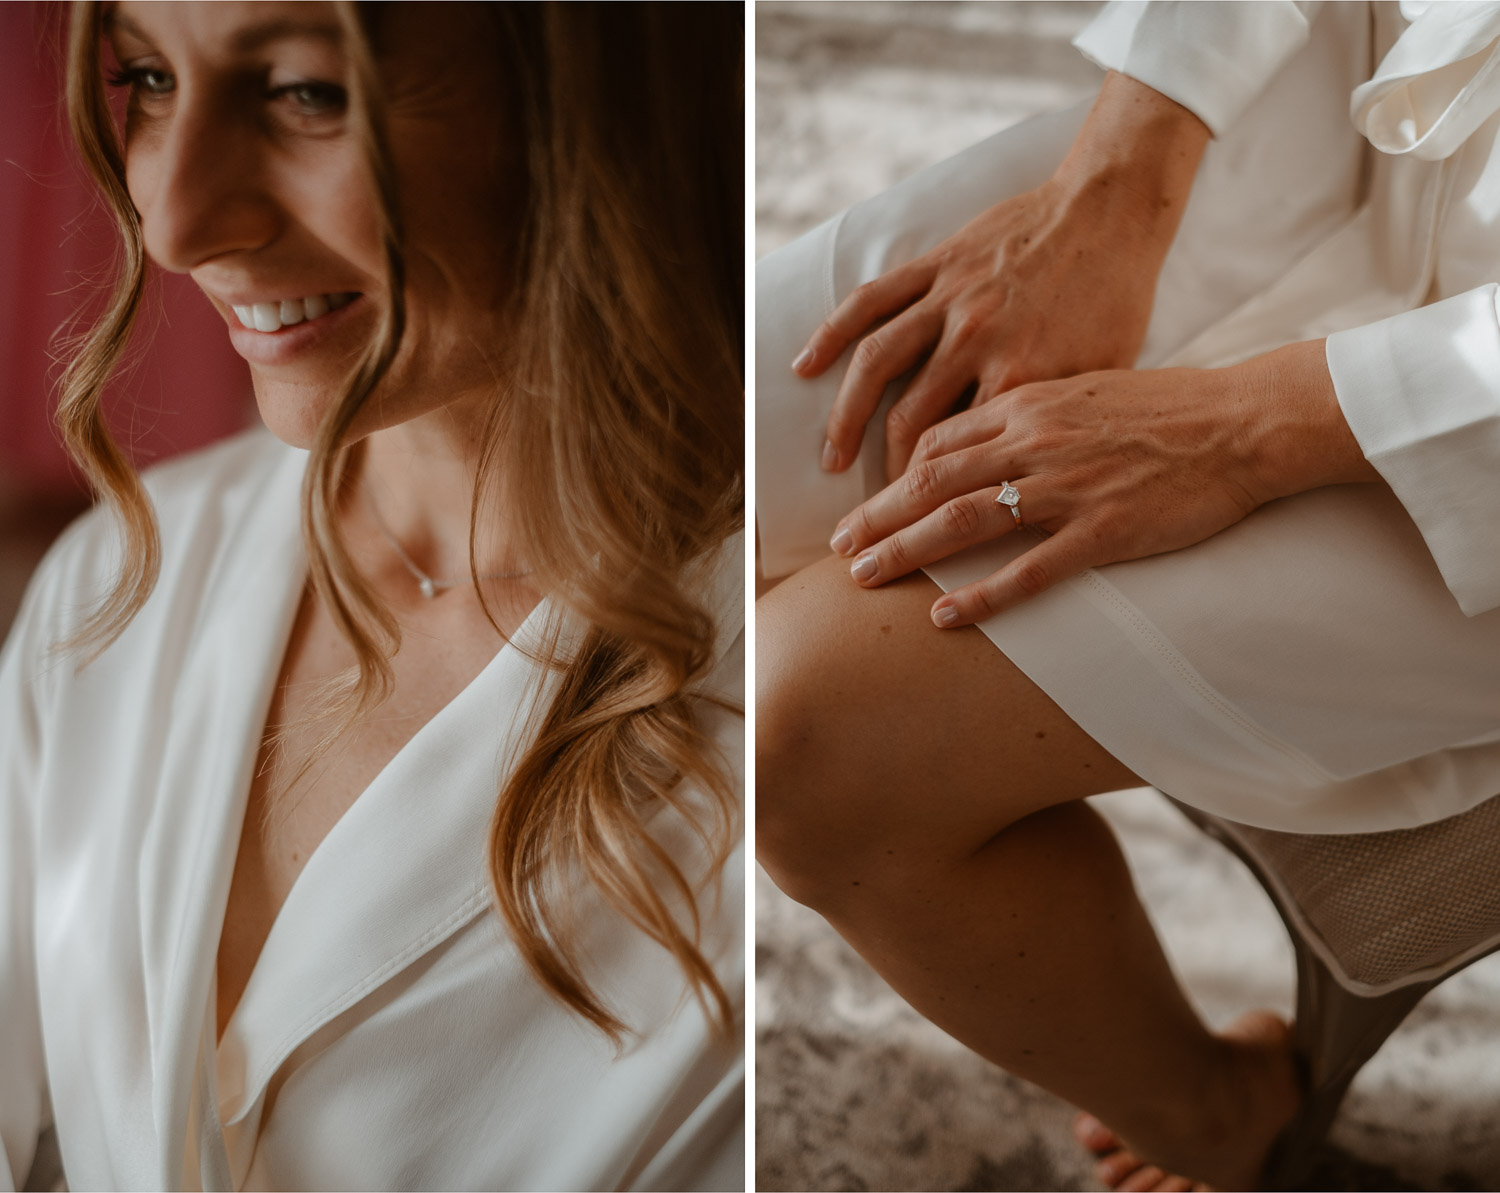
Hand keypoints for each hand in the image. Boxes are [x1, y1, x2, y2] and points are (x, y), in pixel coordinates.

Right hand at [796, 72, 1209, 482]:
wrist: (1111, 211)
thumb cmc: (1115, 299)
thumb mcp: (1100, 375)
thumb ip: (1049, 423)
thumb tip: (1022, 478)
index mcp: (1023, 373)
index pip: (963, 453)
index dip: (935, 499)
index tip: (921, 527)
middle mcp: (978, 339)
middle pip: (910, 420)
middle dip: (887, 473)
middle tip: (877, 508)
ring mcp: (950, 298)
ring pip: (877, 364)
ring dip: (847, 418)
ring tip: (831, 459)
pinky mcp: (935, 265)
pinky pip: (871, 301)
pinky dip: (832, 333)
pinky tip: (805, 366)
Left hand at [827, 340, 1379, 626]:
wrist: (1245, 420)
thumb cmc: (1172, 407)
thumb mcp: (1089, 391)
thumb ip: (1035, 415)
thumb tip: (993, 439)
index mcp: (1030, 404)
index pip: (939, 438)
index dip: (895, 473)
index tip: (871, 501)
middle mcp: (1036, 441)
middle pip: (932, 478)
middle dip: (878, 514)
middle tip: (837, 546)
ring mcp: (1068, 487)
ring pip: (963, 519)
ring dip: (906, 548)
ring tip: (865, 576)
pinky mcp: (1104, 531)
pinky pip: (1028, 569)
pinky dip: (981, 594)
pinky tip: (944, 616)